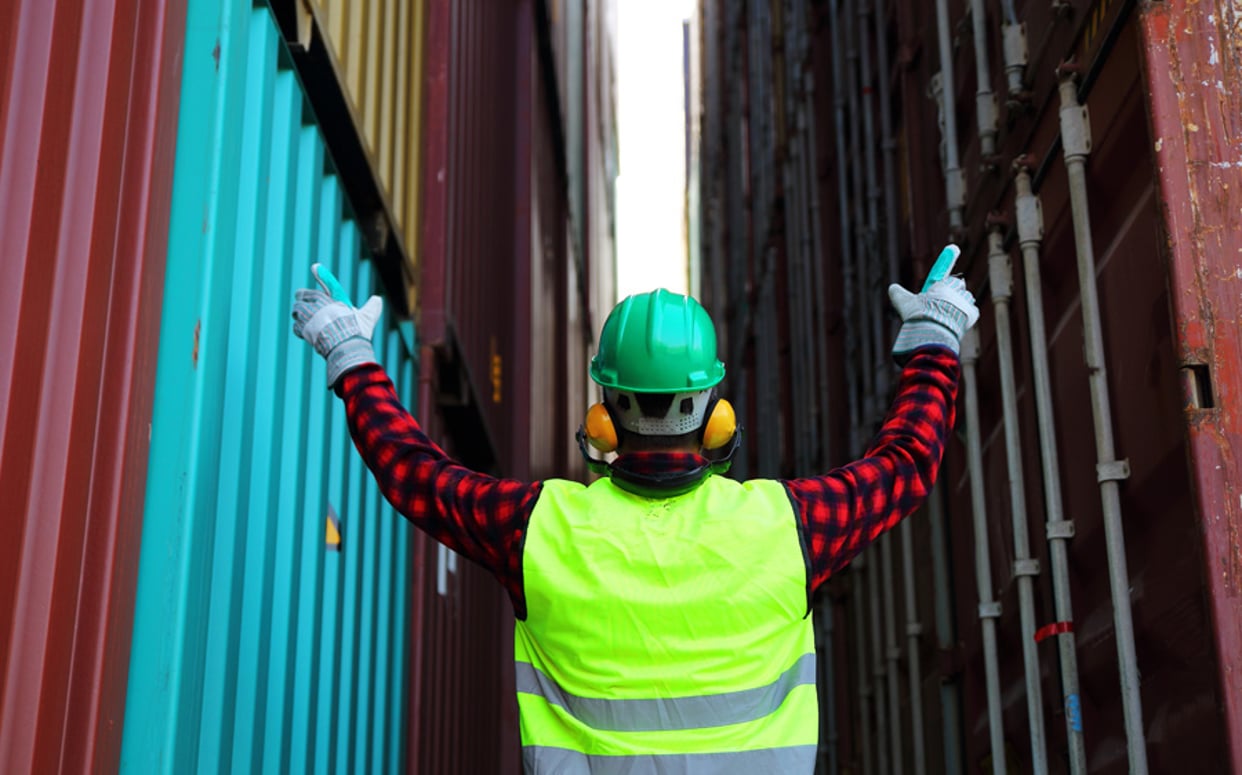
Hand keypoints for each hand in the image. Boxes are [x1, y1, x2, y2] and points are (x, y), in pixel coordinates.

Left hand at [292, 264, 382, 386]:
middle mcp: (318, 305)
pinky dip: (298, 328)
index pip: (328, 284)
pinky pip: (296, 326)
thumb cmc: (356, 331)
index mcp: (333, 300)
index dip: (322, 274)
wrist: (345, 346)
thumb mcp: (367, 318)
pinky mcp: (304, 329)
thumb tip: (378, 299)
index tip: (315, 266)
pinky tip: (303, 331)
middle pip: (303, 295)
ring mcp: (309, 317)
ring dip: (298, 313)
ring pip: (297, 310)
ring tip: (301, 317)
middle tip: (302, 299)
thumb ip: (372, 308)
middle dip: (302, 297)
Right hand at [888, 246, 978, 358]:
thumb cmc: (919, 315)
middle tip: (938, 304)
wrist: (934, 333)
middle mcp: (956, 289)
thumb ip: (898, 294)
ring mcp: (966, 301)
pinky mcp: (972, 315)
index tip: (953, 247)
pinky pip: (971, 312)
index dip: (947, 258)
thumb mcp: (904, 303)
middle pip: (955, 286)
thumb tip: (892, 288)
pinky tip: (954, 322)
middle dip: (949, 292)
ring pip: (964, 299)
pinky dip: (964, 316)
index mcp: (941, 284)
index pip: (944, 269)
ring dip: (958, 304)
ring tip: (944, 316)